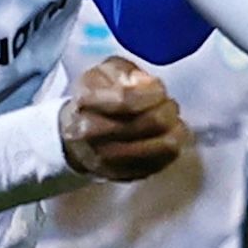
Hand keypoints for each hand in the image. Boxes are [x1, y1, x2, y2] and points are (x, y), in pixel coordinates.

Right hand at [60, 57, 186, 180]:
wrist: (73, 138)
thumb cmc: (93, 99)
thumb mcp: (102, 73)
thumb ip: (125, 72)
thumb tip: (147, 84)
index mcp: (86, 102)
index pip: (127, 99)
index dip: (152, 92)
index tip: (159, 87)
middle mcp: (93, 134)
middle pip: (150, 122)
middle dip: (167, 109)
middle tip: (168, 103)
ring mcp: (108, 159)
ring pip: (161, 146)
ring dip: (174, 129)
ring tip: (171, 120)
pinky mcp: (123, 175)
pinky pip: (161, 164)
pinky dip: (170, 148)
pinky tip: (166, 136)